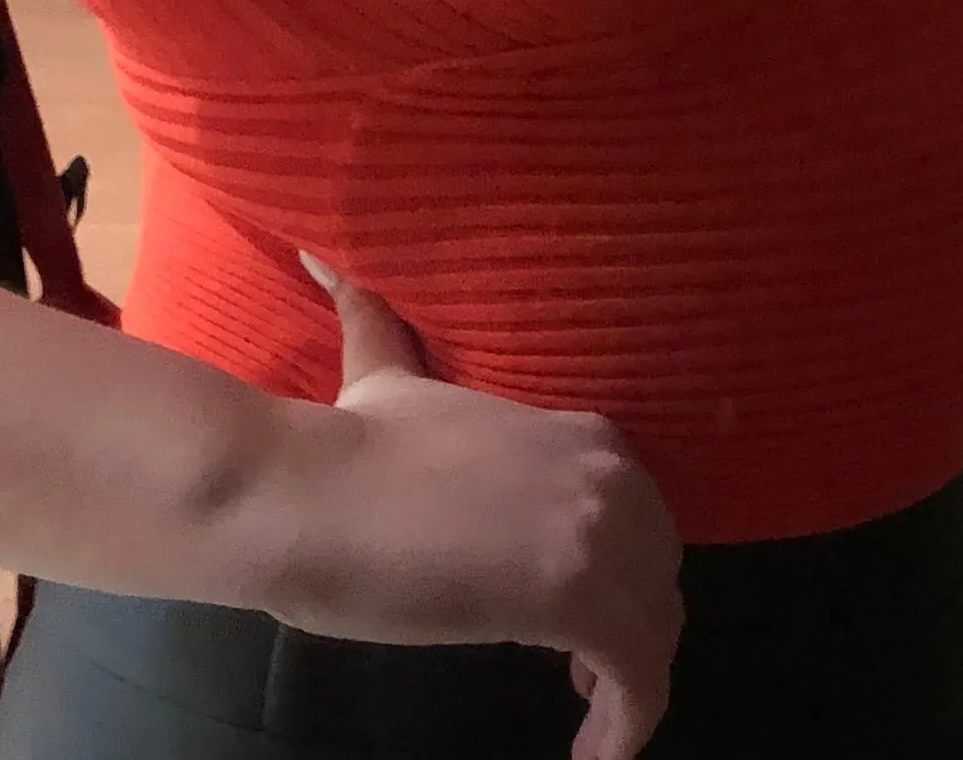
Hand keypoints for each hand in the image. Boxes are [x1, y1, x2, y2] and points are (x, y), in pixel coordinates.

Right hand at [261, 256, 682, 759]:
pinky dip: (630, 728)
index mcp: (573, 429)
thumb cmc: (342, 448)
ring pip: (656, 629)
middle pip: (657, 572)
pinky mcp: (580, 598)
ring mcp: (596, 532)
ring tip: (588, 715)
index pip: (638, 513)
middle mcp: (603, 472)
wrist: (305, 493)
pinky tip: (596, 756)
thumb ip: (372, 318)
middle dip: (627, 620)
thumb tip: (320, 254)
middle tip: (578, 667)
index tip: (573, 606)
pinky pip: (641, 682)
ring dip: (629, 680)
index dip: (614, 563)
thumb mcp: (379, 373)